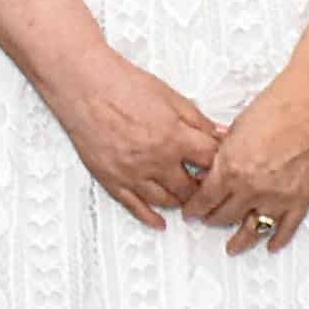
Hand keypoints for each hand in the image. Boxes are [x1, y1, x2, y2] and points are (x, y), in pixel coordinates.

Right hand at [38, 46, 223, 228]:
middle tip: (206, 186)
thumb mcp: (171, 97)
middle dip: (202, 188)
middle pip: (191, 188)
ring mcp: (134, 174)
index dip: (220, 164)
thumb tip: (220, 134)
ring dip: (180, 202)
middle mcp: (157, 161)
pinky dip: (150, 218)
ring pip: (166, 201)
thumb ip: (198, 120)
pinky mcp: (113, 180)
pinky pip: (135, 207)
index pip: (210, 162)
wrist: (86, 87)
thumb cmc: (124, 85)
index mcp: (175, 138)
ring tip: (186, 198)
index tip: (222, 166)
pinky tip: (160, 222)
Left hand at [192, 70, 308, 255]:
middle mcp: (252, 188)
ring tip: (233, 247)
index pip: (204, 200)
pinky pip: (286, 228)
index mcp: (231, 169)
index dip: (194, 208)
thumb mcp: (235, 130)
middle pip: (224, 216)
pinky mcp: (300, 199)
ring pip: (252, 230)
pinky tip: (271, 245)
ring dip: (240, 241)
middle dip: (213, 220)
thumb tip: (214, 167)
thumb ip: (223, 154)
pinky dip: (278, 239)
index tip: (191, 212)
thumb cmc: (278, 107)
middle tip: (208, 221)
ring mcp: (277, 197)